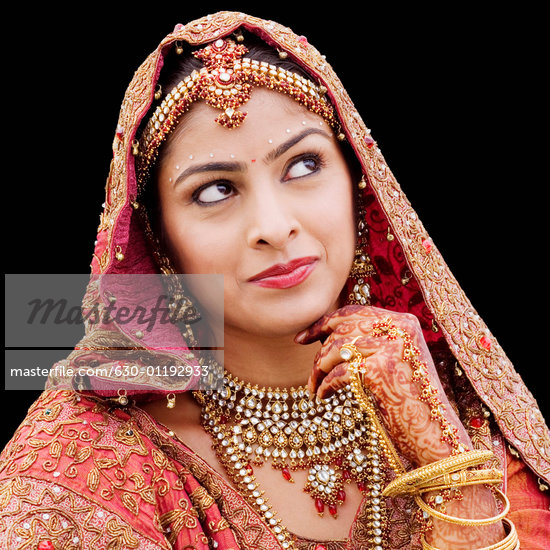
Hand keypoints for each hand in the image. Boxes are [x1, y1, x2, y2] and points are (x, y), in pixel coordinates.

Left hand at [295, 305, 470, 465]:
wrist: (435, 436)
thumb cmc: (409, 402)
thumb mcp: (393, 361)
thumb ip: (368, 342)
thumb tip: (325, 334)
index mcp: (403, 322)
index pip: (355, 312)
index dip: (324, 323)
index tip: (302, 337)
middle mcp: (399, 328)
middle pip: (342, 328)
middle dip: (318, 349)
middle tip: (309, 370)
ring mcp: (391, 347)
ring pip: (336, 349)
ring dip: (318, 371)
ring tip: (314, 388)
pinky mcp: (381, 369)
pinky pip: (338, 372)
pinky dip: (325, 385)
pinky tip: (323, 396)